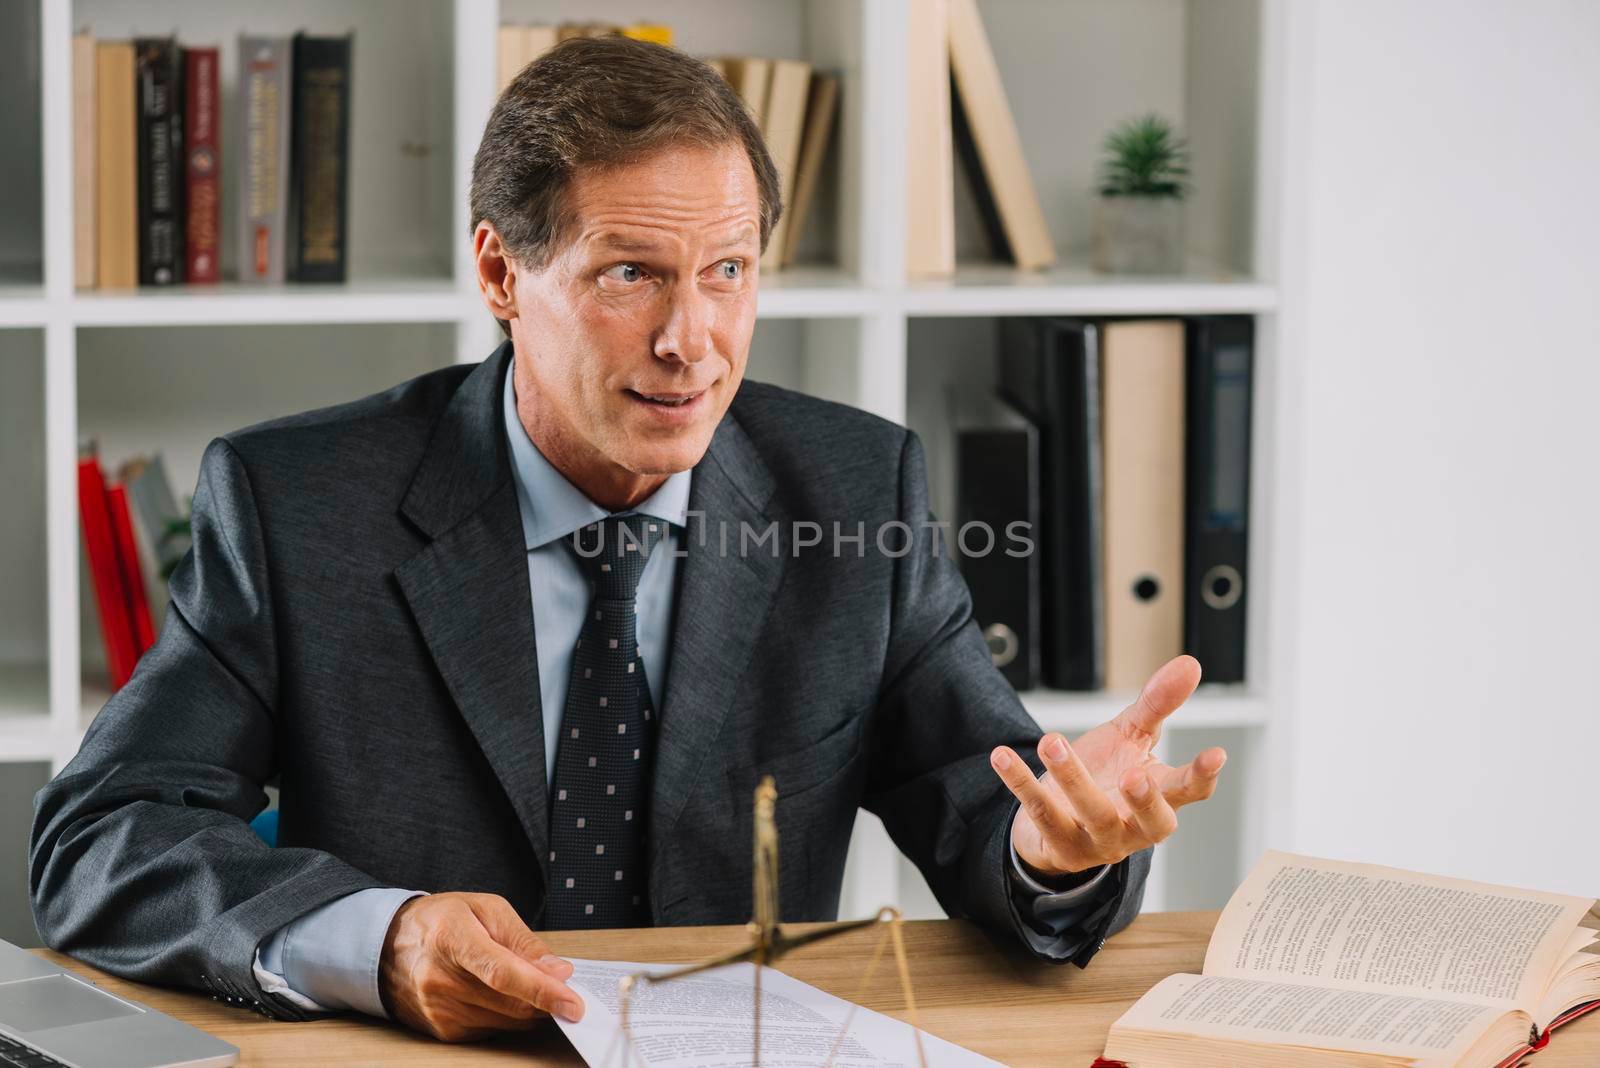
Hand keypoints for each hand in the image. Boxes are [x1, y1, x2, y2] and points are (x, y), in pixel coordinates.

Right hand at [378, 892, 583, 1041]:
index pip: (502, 972)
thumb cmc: (443, 920)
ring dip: (527, 1007)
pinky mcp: (442, 1030)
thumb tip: (558, 971)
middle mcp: (440, 979)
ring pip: (507, 1020)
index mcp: (452, 937)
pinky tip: (496, 993)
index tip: (572, 1003)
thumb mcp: (487, 910)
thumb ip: (525, 942)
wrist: (390, 945)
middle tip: (560, 987)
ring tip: (519, 980)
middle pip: (510, 1002)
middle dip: (545, 998)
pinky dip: (506, 1014)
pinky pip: (493, 1029)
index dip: (541, 990)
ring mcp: (438, 1009)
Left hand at [991, 655, 1226, 879]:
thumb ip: (1158, 704)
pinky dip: (1020, 783)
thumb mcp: (1131, 736)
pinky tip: (1002, 756)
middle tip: (1134, 773)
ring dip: (1072, 779)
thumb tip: (1190, 664)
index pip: (1188, 792)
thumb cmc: (1104, 775)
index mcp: (1160, 799)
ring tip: (1052, 742)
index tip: (1216, 754)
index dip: (1203, 776)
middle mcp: (1134, 826)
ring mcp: (1098, 840)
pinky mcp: (1059, 845)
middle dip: (1145, 799)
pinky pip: (1040, 814)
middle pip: (1152, 821)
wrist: (1056, 818)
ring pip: (1092, 815)